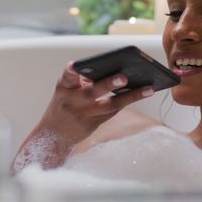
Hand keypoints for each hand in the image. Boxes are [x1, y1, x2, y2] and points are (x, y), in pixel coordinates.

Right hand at [40, 61, 154, 142]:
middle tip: (124, 77)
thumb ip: (84, 80)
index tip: (75, 65)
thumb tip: (117, 68)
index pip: (67, 78)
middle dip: (107, 84)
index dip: (71, 71)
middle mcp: (74, 102)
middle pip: (92, 92)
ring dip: (130, 97)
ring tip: (148, 89)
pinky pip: (114, 111)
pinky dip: (128, 101)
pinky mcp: (94, 124)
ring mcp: (85, 115)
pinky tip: (144, 93)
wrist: (53, 135)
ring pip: (110, 106)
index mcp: (64, 88)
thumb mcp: (67, 90)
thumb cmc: (65, 104)